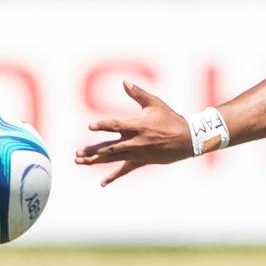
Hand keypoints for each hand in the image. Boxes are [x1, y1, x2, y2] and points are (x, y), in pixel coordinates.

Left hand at [74, 82, 190, 185]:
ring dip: (95, 160)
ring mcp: (137, 153)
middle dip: (93, 150)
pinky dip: (113, 177)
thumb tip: (124, 82)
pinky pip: (125, 170)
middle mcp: (135, 141)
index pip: (117, 126)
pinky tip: (102, 183)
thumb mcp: (155, 104)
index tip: (90, 126)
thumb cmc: (171, 119)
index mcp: (138, 126)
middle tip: (78, 152)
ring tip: (79, 161)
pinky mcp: (141, 161)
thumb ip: (138, 94)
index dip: (103, 125)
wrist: (187, 139)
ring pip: (112, 158)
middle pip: (110, 147)